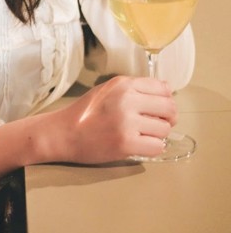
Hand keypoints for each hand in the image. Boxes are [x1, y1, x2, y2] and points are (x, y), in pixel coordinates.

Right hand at [52, 75, 176, 163]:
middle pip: (169, 108)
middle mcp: (127, 99)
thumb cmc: (84, 113)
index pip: (163, 88)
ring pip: (164, 129)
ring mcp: (126, 121)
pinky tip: (139, 145)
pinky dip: (152, 148)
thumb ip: (134, 88)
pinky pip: (157, 146)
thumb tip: (167, 90)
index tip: (158, 109)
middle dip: (168, 118)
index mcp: (123, 84)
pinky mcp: (126, 142)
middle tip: (156, 125)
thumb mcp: (107, 90)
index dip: (165, 100)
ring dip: (157, 135)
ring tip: (141, 135)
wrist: (63, 133)